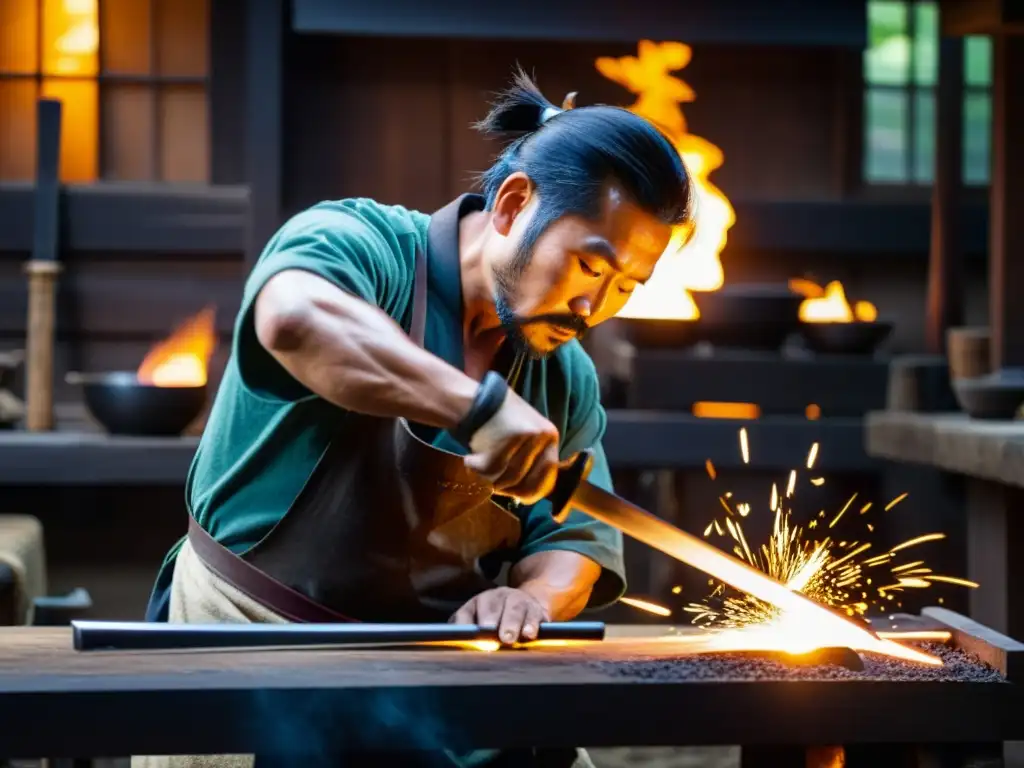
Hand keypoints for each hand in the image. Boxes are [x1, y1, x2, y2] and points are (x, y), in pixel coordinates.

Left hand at [449, 587, 551, 645]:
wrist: (525, 604)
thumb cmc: (497, 622)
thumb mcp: (478, 624)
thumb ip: (467, 635)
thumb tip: (458, 652)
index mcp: (476, 603)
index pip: (465, 614)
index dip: (464, 625)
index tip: (466, 637)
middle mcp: (496, 597)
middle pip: (491, 606)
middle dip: (489, 620)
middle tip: (487, 637)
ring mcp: (518, 600)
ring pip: (514, 608)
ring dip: (510, 623)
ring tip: (508, 639)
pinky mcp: (536, 609)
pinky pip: (534, 615)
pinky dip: (531, 625)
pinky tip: (529, 635)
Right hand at [463, 389, 560, 504]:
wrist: (476, 401)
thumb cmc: (502, 423)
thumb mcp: (527, 436)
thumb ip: (533, 460)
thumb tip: (531, 496)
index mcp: (550, 436)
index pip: (549, 474)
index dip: (534, 490)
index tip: (520, 497)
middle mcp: (540, 437)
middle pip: (528, 481)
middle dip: (511, 489)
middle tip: (496, 485)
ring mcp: (522, 440)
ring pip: (508, 479)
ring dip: (491, 479)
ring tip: (481, 467)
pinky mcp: (501, 443)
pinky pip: (491, 472)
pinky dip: (477, 470)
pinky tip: (471, 460)